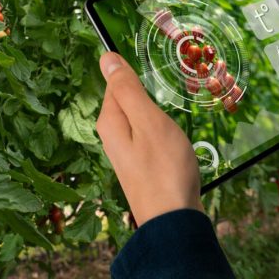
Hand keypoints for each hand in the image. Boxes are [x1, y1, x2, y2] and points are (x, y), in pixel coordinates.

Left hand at [96, 52, 202, 225]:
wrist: (173, 219)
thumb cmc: (164, 168)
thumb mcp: (147, 120)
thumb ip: (128, 89)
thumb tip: (106, 58)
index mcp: (110, 121)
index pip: (115, 82)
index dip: (134, 72)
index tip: (154, 69)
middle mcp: (112, 136)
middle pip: (126, 100)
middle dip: (144, 91)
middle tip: (167, 88)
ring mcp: (127, 152)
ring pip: (139, 118)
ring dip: (154, 111)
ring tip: (173, 112)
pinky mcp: (141, 164)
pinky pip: (147, 135)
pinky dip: (160, 129)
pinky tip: (173, 136)